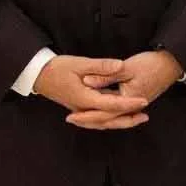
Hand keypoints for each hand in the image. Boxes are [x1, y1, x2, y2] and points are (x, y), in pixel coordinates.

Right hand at [32, 55, 148, 129]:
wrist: (39, 75)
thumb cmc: (58, 68)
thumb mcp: (80, 63)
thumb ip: (101, 66)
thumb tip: (120, 65)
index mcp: (85, 99)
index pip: (112, 105)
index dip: (129, 103)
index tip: (144, 100)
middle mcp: (83, 109)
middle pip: (109, 120)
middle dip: (128, 118)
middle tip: (146, 115)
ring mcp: (80, 111)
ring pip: (103, 122)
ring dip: (120, 121)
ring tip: (137, 117)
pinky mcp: (80, 108)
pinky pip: (97, 119)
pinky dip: (110, 119)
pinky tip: (118, 115)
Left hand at [77, 50, 183, 113]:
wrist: (172, 64)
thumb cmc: (151, 64)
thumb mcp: (127, 67)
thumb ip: (106, 75)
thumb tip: (87, 81)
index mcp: (128, 100)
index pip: (103, 113)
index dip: (86, 115)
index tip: (71, 116)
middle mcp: (131, 106)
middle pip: (107, 119)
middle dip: (88, 120)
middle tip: (71, 119)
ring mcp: (134, 105)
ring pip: (112, 117)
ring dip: (97, 118)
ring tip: (81, 117)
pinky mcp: (136, 100)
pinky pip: (118, 111)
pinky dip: (107, 112)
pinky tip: (99, 108)